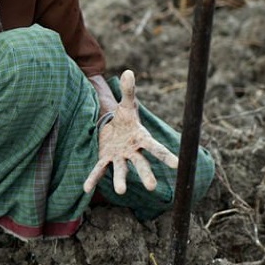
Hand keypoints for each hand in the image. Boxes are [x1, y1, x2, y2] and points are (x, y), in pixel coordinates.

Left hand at [83, 70, 178, 193]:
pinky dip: (93, 179)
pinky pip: (99, 170)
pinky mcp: (105, 159)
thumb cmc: (125, 118)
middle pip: (141, 164)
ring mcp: (119, 157)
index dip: (166, 156)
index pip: (155, 147)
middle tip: (152, 187)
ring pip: (121, 170)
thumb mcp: (125, 104)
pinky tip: (85, 189)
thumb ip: (128, 91)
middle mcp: (132, 151)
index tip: (178, 165)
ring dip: (121, 181)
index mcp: (141, 138)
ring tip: (120, 192)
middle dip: (146, 175)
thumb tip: (128, 72)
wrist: (113, 127)